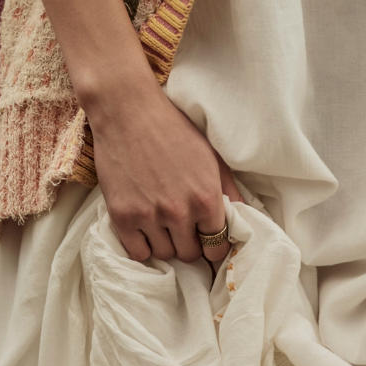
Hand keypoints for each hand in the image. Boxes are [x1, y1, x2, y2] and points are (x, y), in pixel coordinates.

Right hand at [85, 73, 240, 265]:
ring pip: (165, 254)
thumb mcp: (210, 155)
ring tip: (162, 223)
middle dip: (189, 243)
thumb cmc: (172, 128)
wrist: (128, 110)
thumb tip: (243, 216)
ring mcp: (149, 216)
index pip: (217, 246)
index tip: (206, 238)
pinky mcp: (122, 216)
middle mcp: (180, 212)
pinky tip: (145, 228)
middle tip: (182, 227)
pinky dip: (143, 245)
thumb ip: (229, 190)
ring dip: (166, 243)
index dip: (213, 244)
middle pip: (190, 254)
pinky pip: (138, 252)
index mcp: (206, 198)